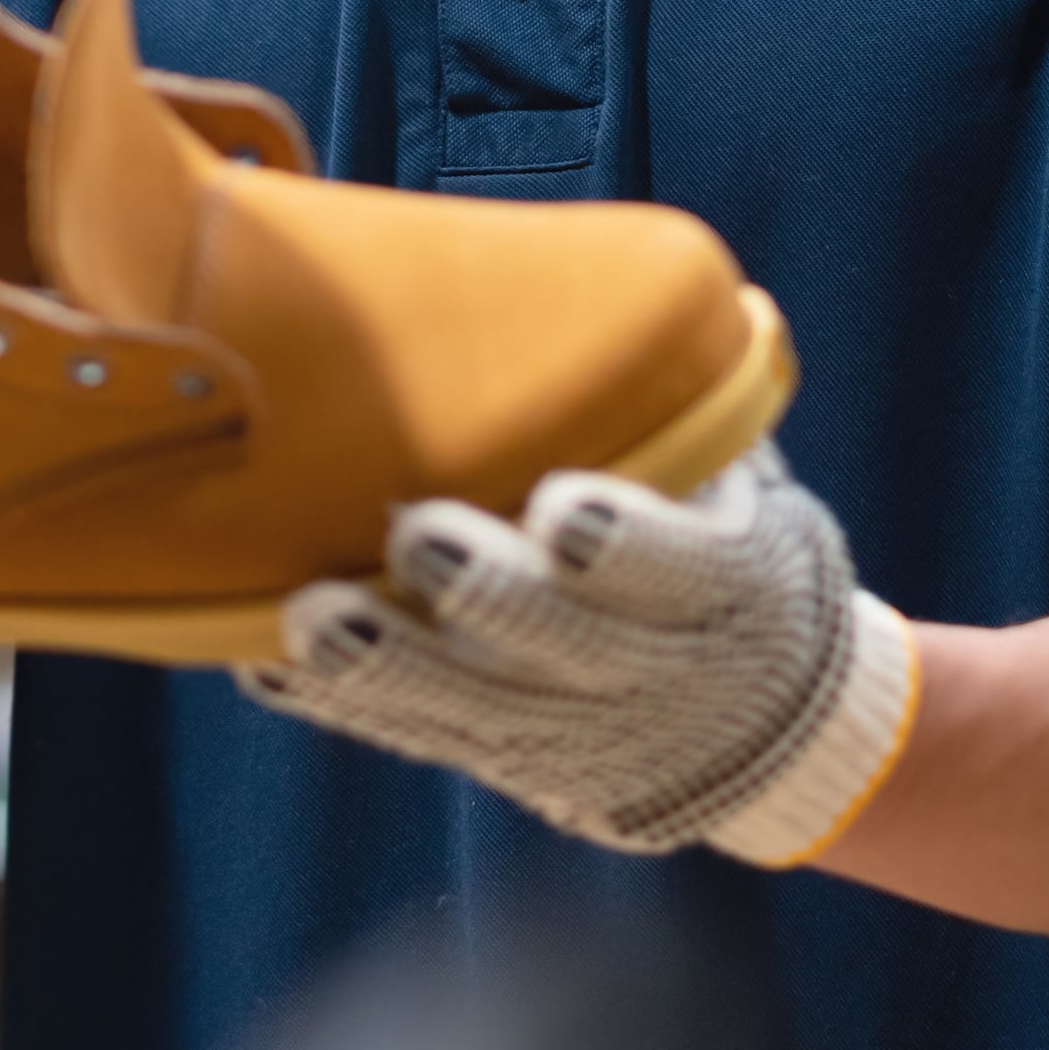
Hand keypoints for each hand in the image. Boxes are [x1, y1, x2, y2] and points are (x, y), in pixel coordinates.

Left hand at [235, 445, 919, 865]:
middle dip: (492, 599)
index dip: (628, 547)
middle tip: (416, 536)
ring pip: (483, 712)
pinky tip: (274, 664)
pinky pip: (428, 743)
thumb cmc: (729, 548)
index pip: (686, 572)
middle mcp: (661, 675)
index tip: (562, 507)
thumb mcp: (748, 488)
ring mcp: (585, 735)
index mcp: (732, 590)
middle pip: (573, 649)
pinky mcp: (520, 767)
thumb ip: (682, 420)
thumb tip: (595, 282)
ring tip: (311, 617)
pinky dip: (351, 707)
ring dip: (392, 670)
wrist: (774, 720)